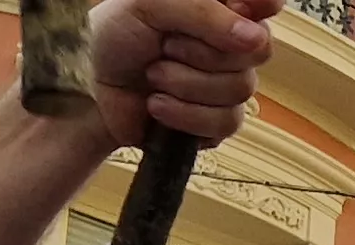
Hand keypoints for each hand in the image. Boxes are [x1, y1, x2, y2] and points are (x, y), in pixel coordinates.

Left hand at [86, 0, 279, 145]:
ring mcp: (225, 84)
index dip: (258, 8)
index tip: (238, 10)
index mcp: (220, 8)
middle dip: (204, 53)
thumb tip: (254, 38)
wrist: (87, 90)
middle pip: (258, 51)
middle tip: (167, 46)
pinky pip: (226, 123)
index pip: (267, 3)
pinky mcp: (216, 122)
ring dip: (187, 85)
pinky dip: (186, 115)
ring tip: (154, 77)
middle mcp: (228, 44)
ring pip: (241, 89)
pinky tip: (158, 106)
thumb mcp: (151, 5)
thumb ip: (205, 12)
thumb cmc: (113, 36)